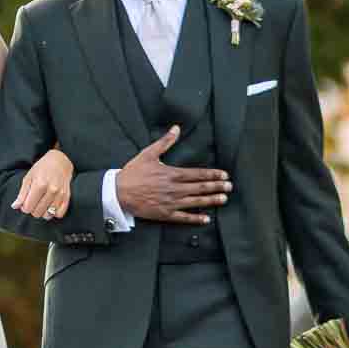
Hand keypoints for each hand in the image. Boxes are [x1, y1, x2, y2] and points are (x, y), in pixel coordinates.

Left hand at [12, 147, 74, 219]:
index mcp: (39, 184)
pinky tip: (50, 206)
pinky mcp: (67, 197)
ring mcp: (60, 194)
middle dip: (33, 209)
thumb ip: (22, 194)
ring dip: (43, 212)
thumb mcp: (28, 177)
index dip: (24, 207)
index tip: (26, 201)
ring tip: (41, 204)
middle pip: (37, 213)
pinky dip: (54, 213)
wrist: (60, 161)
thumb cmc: (42, 168)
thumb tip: (15, 206)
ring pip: (48, 215)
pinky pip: (59, 214)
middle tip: (34, 201)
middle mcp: (51, 190)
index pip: (28, 207)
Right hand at [116, 128, 231, 224]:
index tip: (224, 175)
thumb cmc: (133, 173)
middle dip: (217, 187)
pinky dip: (196, 219)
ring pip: (196, 202)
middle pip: (200, 188)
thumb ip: (165, 142)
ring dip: (211, 200)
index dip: (212, 174)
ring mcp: (171, 203)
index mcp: (172, 174)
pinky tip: (206, 219)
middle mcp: (174, 189)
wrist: (118, 192)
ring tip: (224, 199)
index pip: (197, 174)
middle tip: (230, 187)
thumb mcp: (148, 153)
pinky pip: (184, 217)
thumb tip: (176, 128)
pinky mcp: (165, 214)